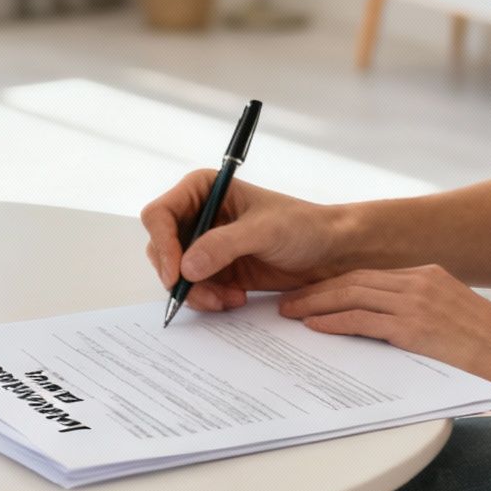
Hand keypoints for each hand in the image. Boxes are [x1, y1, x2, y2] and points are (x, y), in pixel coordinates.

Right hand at [141, 173, 351, 312]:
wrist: (330, 252)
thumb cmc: (304, 226)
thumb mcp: (264, 231)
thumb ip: (223, 245)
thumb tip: (186, 267)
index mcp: (203, 190)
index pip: (160, 215)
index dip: (162, 244)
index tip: (177, 272)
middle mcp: (197, 215)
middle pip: (161, 248)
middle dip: (179, 276)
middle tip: (203, 294)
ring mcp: (204, 244)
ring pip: (175, 274)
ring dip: (196, 292)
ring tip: (227, 300)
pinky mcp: (215, 269)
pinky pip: (194, 289)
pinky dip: (208, 299)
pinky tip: (235, 299)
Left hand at [276, 264, 490, 388]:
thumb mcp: (453, 322)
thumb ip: (420, 318)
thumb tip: (385, 331)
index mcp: (430, 276)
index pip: (370, 275)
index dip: (336, 284)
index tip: (312, 293)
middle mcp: (421, 281)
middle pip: (353, 279)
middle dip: (316, 290)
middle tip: (288, 300)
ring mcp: (418, 302)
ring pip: (351, 295)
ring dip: (314, 303)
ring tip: (289, 313)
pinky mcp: (415, 327)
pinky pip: (362, 320)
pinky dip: (333, 321)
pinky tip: (313, 327)